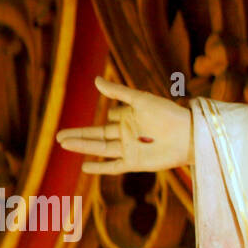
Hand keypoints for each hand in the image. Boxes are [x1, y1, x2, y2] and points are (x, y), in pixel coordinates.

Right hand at [55, 76, 193, 174]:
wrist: (189, 136)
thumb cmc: (168, 114)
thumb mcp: (140, 100)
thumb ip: (118, 92)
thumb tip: (94, 79)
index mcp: (132, 116)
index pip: (113, 116)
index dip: (112, 113)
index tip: (113, 112)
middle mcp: (129, 133)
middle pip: (98, 134)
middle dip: (79, 134)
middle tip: (58, 136)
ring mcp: (130, 148)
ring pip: (100, 148)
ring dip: (82, 146)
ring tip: (62, 144)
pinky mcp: (134, 162)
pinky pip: (113, 166)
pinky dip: (99, 168)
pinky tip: (84, 167)